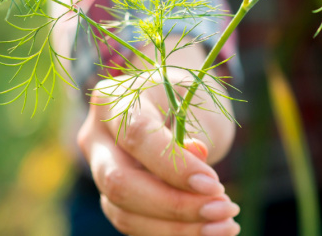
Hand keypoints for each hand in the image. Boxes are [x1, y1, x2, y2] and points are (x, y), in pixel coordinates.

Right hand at [77, 42, 239, 235]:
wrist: (172, 104)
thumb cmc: (187, 99)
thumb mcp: (197, 103)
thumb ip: (196, 131)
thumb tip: (198, 169)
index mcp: (115, 99)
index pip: (138, 136)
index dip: (175, 167)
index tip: (214, 185)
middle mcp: (96, 136)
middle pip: (120, 182)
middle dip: (175, 205)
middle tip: (224, 207)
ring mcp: (98, 170)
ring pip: (125, 213)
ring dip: (179, 228)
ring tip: (225, 223)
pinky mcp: (111, 198)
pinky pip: (136, 224)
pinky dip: (175, 233)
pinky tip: (213, 230)